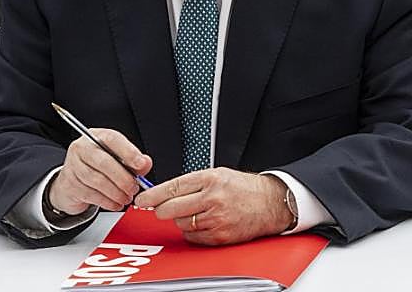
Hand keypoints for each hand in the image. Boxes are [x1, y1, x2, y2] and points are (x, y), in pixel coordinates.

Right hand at [49, 128, 151, 214]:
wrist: (72, 181)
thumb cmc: (97, 166)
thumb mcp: (116, 157)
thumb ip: (132, 159)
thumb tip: (145, 163)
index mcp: (96, 136)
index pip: (112, 139)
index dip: (128, 152)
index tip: (141, 165)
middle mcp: (82, 148)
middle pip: (104, 162)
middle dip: (123, 178)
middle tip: (134, 188)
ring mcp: (73, 166)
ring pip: (98, 180)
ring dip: (116, 192)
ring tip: (126, 198)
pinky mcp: (70, 184)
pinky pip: (91, 195)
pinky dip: (107, 202)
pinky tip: (116, 203)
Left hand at [134, 168, 291, 245]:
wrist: (269, 203)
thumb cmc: (243, 188)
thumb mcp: (217, 174)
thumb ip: (192, 183)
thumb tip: (164, 193)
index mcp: (210, 179)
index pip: (172, 187)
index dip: (153, 195)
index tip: (142, 200)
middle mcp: (212, 199)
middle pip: (171, 209)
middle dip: (162, 210)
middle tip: (160, 208)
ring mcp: (217, 219)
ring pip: (181, 224)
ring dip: (182, 220)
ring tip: (196, 212)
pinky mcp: (220, 236)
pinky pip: (193, 237)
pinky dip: (193, 232)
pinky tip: (203, 223)